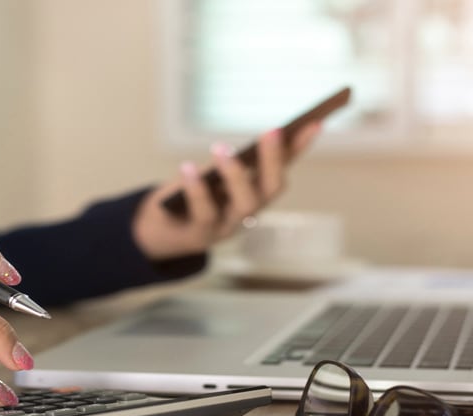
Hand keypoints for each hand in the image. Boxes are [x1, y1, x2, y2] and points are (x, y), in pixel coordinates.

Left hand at [132, 123, 320, 259]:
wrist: (157, 232)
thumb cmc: (190, 196)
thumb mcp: (211, 174)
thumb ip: (232, 160)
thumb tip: (256, 138)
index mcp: (254, 193)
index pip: (284, 166)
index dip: (299, 147)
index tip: (314, 122)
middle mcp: (248, 212)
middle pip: (271, 189)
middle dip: (274, 160)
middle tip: (272, 131)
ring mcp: (228, 226)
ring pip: (245, 205)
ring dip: (236, 174)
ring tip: (221, 148)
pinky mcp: (201, 236)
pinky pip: (204, 214)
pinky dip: (196, 190)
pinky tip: (187, 168)